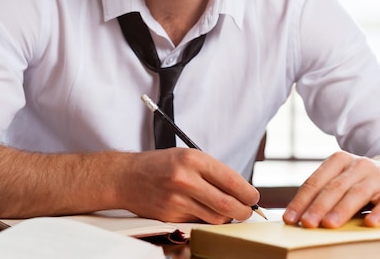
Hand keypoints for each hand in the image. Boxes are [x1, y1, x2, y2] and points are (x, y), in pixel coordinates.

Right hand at [117, 148, 259, 223]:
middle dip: (244, 211)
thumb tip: (240, 189)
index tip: (254, 197)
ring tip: (227, 211)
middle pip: (228, 204)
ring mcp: (177, 200)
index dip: (249, 193)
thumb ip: (212, 171)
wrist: (126, 177)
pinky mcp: (171, 216)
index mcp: (193, 159)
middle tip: (247, 210)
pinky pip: (199, 223)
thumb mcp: (187, 156)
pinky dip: (206, 220)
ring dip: (227, 218)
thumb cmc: (160, 164)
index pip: (232, 181)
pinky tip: (204, 211)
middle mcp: (185, 179)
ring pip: (216, 218)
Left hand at [282, 151, 379, 227]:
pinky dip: (379, 212)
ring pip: (357, 193)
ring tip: (329, 225)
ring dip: (342, 210)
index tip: (290, 219)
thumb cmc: (362, 181)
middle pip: (334, 187)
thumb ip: (323, 193)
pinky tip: (370, 223)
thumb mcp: (342, 180)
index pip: (316, 181)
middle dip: (318, 206)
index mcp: (339, 160)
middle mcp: (358, 165)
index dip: (301, 200)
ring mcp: (379, 177)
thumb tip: (297, 217)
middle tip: (307, 223)